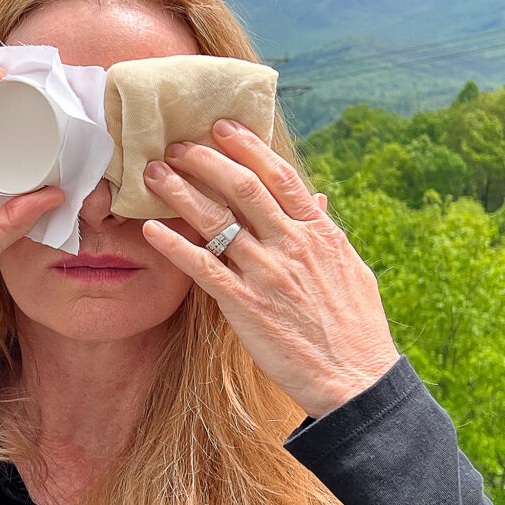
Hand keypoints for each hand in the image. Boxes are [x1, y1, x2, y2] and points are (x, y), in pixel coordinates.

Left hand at [140, 119, 398, 417]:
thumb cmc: (354, 325)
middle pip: (242, 188)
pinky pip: (203, 268)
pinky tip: (150, 230)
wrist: (354, 378)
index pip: (279, 176)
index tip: (222, 126)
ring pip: (217, 221)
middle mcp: (291, 245)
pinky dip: (175, 246)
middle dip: (205, 160)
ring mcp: (267, 274)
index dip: (248, 146)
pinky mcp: (245, 307)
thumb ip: (324, 230)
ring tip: (153, 173)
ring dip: (181, 193)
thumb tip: (315, 199)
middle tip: (176, 144)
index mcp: (319, 232)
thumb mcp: (348, 268)